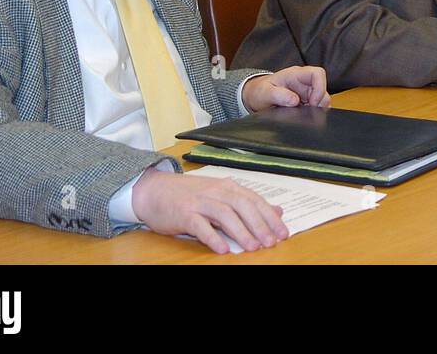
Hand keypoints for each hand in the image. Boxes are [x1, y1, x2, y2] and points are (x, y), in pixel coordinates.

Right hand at [132, 168, 288, 253]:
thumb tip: (277, 210)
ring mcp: (200, 202)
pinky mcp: (184, 214)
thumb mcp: (220, 195)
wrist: (154, 190)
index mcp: (228, 187)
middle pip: (243, 207)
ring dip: (241, 232)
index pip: (255, 201)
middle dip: (259, 225)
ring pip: (225, 215)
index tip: (283, 233)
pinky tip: (222, 249)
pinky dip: (212, 237)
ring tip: (253, 247)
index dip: (270, 217)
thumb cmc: (189, 195)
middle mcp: (216, 192)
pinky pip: (200, 226)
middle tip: (271, 242)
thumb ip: (248, 203)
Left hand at [242, 66, 329, 110]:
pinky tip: (301, 117)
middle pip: (323, 88)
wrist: (256, 96)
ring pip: (322, 99)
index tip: (312, 103)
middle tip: (307, 113)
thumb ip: (277, 95)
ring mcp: (306, 92)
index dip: (320, 87)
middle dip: (319, 102)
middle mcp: (304, 82)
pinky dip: (313, 113)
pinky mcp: (306, 101)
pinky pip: (317, 106)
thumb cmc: (260, 91)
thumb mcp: (264, 93)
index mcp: (295, 74)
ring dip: (316, 109)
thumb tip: (294, 100)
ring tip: (302, 115)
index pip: (317, 74)